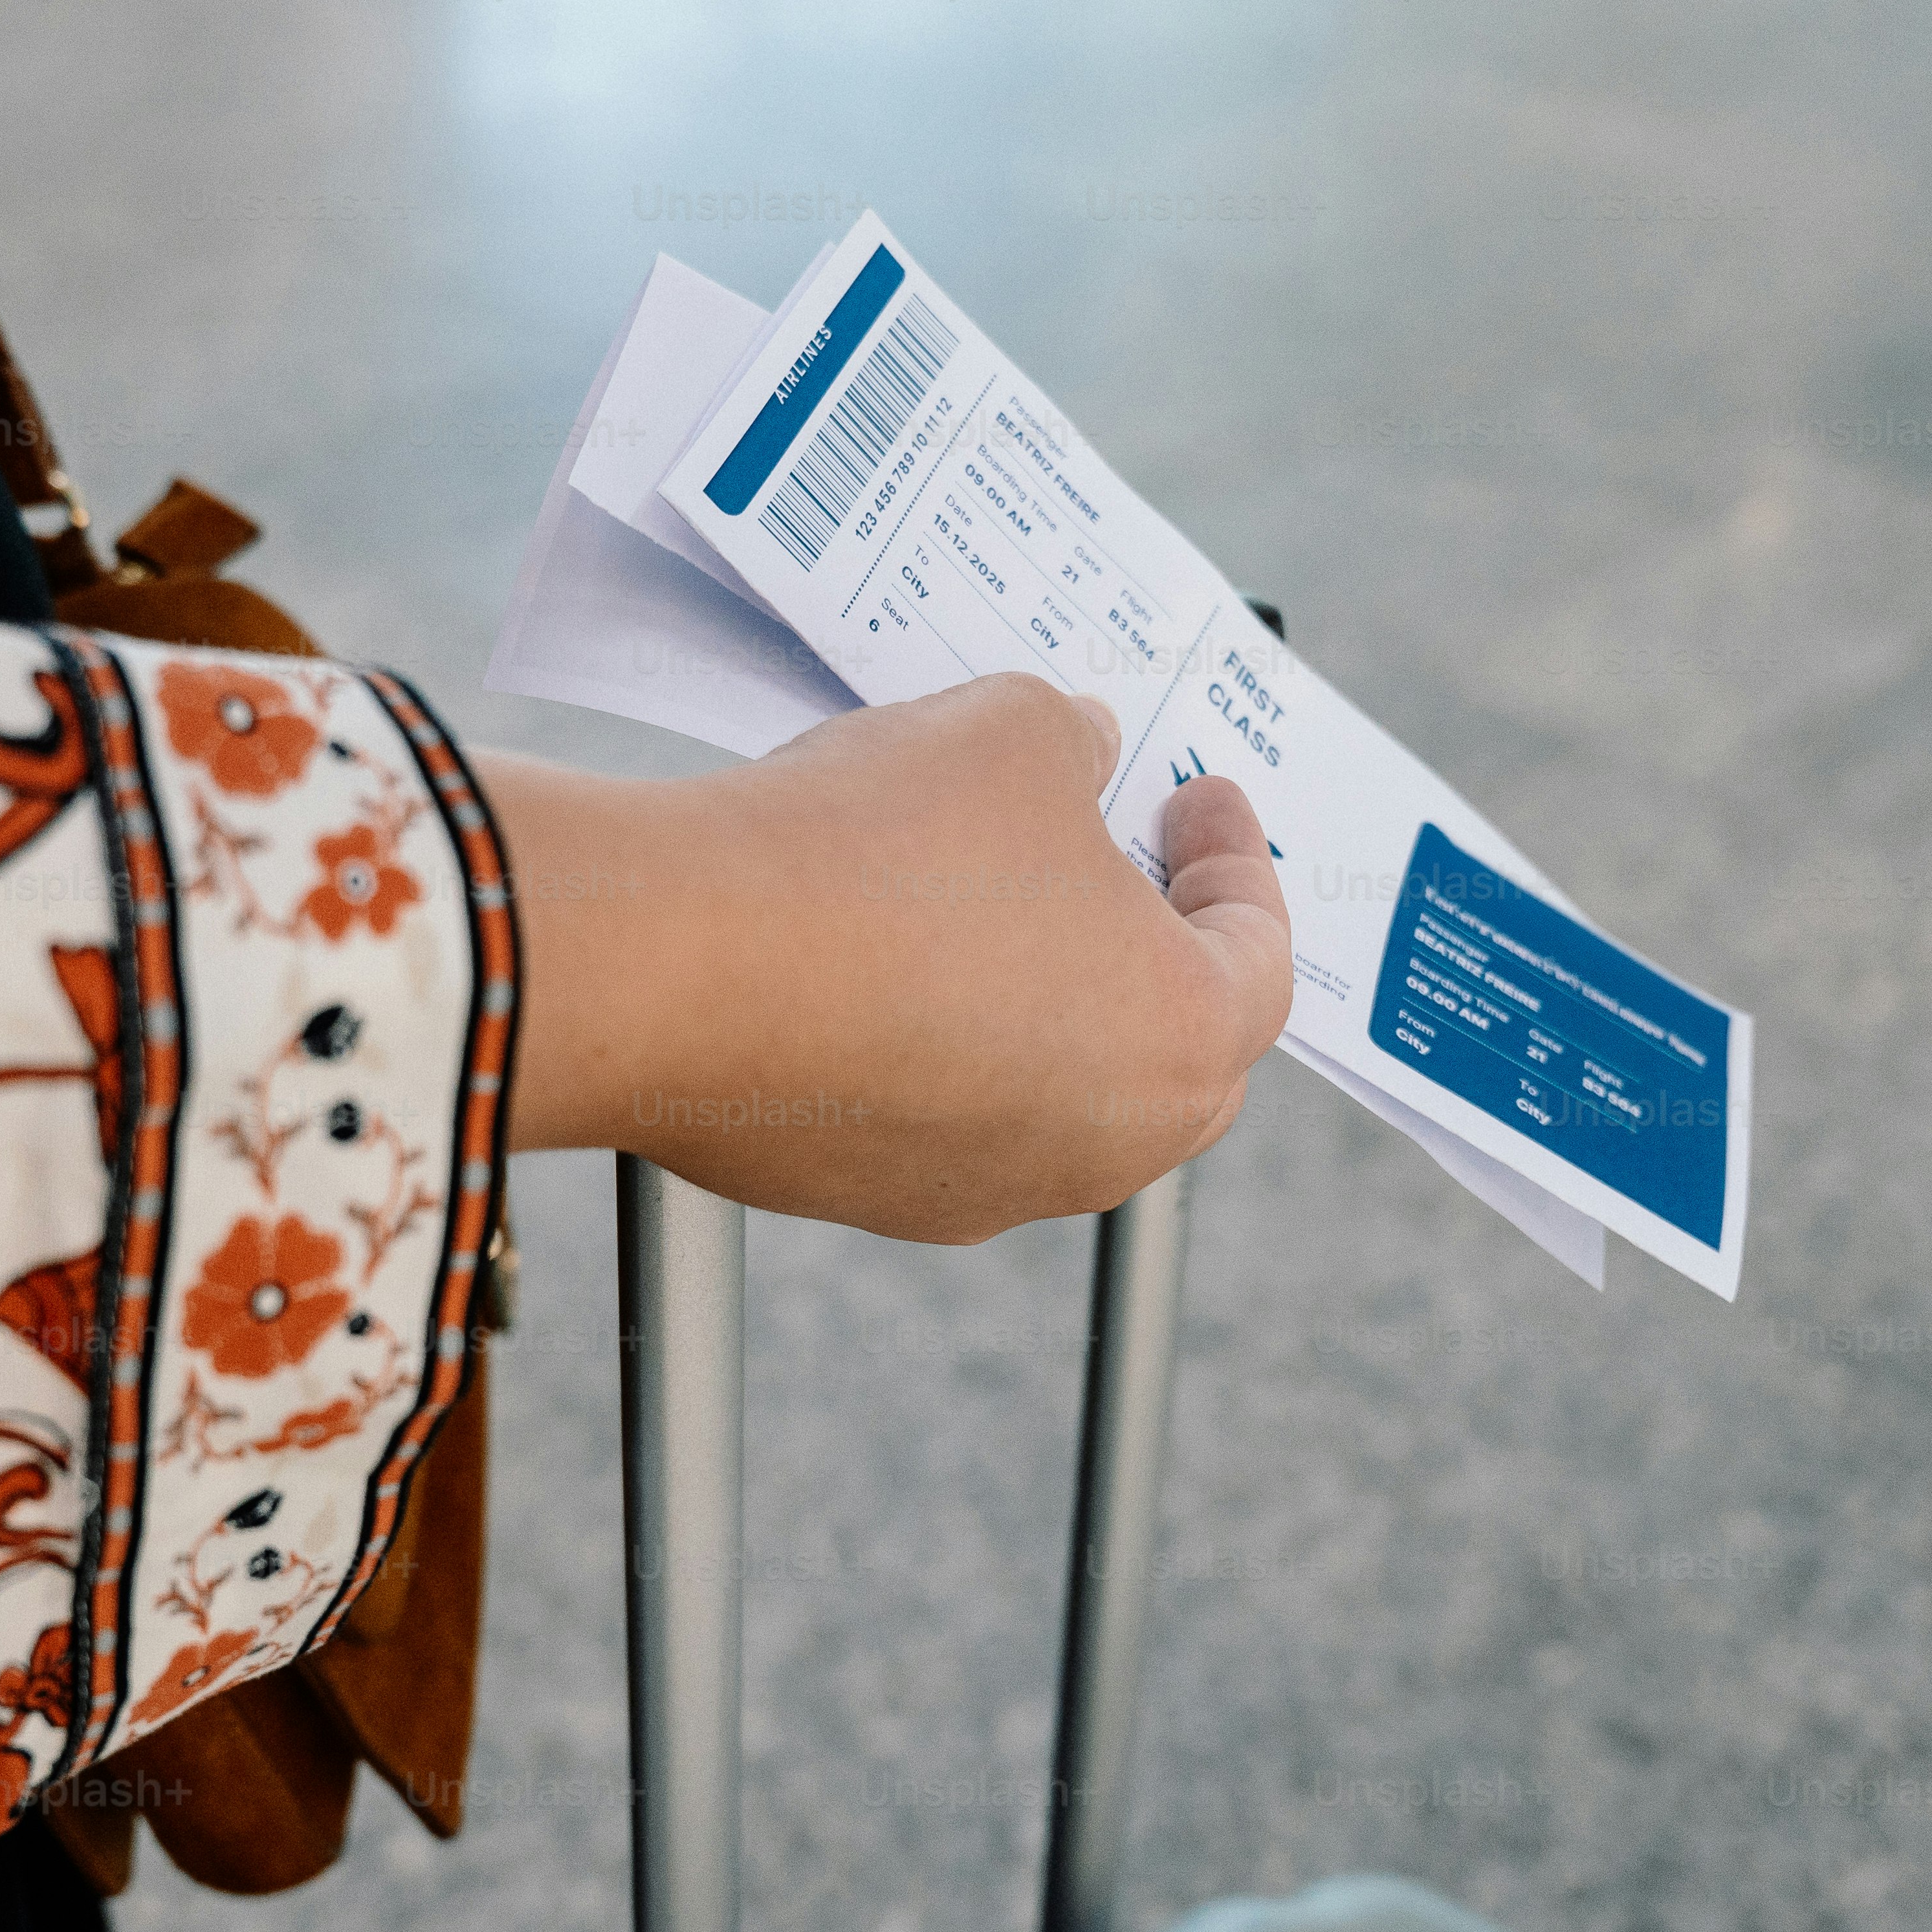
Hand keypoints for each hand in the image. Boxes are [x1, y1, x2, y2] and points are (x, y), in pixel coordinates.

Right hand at [480, 676, 1291, 1242]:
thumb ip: (1074, 745)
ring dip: (1049, 1003)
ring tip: (995, 904)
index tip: (1198, 800)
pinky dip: (943, 1045)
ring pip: (1058, 1093)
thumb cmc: (871, 845)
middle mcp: (1103, 1145)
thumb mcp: (1012, 733)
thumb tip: (1077, 754)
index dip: (1236, 859)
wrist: (673, 960)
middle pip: (1178, 1054)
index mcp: (1181, 1038)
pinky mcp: (872, 1198)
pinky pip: (943, 1116)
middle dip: (1162, 952)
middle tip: (1128, 865)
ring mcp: (985, 1187)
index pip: (1258, 954)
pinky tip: (888, 962)